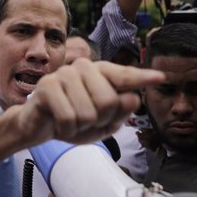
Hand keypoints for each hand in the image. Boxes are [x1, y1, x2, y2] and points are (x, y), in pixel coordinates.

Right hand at [14, 59, 164, 144]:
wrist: (36, 125)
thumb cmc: (72, 120)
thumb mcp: (102, 123)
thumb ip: (120, 112)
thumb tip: (133, 99)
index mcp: (100, 73)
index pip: (125, 76)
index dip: (142, 78)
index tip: (160, 78)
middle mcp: (83, 67)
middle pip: (109, 102)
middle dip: (99, 120)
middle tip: (85, 120)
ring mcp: (64, 75)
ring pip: (89, 113)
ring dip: (81, 126)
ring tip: (71, 120)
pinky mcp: (47, 86)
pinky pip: (69, 118)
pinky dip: (67, 129)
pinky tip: (59, 124)